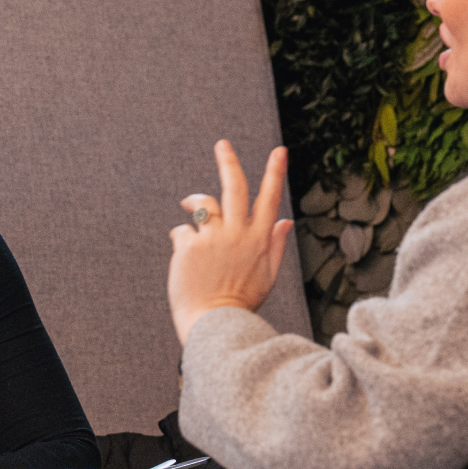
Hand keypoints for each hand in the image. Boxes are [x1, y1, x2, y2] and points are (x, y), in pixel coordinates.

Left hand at [167, 141, 293, 345]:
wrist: (214, 324)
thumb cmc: (240, 303)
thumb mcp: (267, 277)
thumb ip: (276, 246)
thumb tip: (285, 222)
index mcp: (259, 240)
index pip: (270, 199)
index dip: (275, 172)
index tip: (279, 151)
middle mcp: (238, 233)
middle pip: (235, 187)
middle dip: (229, 161)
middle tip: (222, 144)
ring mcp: (213, 237)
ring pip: (203, 202)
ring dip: (194, 201)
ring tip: (188, 205)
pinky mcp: (190, 244)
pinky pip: (182, 231)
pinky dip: (182, 240)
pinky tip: (184, 260)